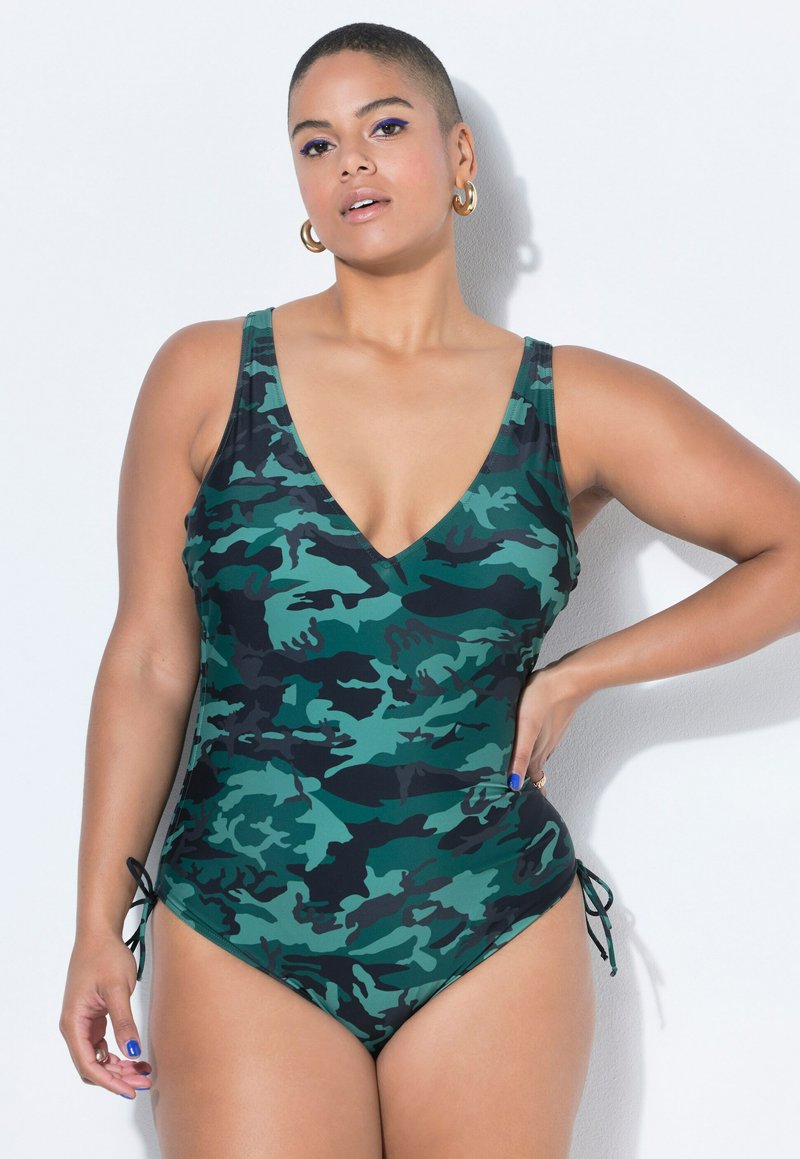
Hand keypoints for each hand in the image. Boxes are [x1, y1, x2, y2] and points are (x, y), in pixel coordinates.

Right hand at [59, 931, 152, 1098]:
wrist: (100, 934)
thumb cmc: (105, 956)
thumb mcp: (117, 989)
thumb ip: (124, 1022)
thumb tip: (132, 1053)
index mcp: (73, 1023)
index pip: (88, 1064)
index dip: (109, 1081)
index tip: (130, 1089)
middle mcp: (74, 1027)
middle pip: (92, 1065)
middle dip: (117, 1077)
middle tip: (144, 1081)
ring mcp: (83, 1023)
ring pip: (98, 1058)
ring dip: (118, 1067)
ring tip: (143, 1072)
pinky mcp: (93, 1017)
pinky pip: (103, 1045)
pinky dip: (117, 1054)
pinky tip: (136, 1057)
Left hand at [507, 662, 587, 793]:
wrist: (568, 680)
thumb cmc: (543, 698)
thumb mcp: (526, 728)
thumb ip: (520, 756)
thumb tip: (514, 784)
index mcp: (535, 753)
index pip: (530, 782)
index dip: (526, 796)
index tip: (518, 811)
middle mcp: (543, 749)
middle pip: (534, 775)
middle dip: (526, 788)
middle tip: (516, 801)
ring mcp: (548, 738)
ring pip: (537, 761)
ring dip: (528, 772)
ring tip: (517, 781)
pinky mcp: (550, 727)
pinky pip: (540, 748)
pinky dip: (531, 756)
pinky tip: (525, 751)